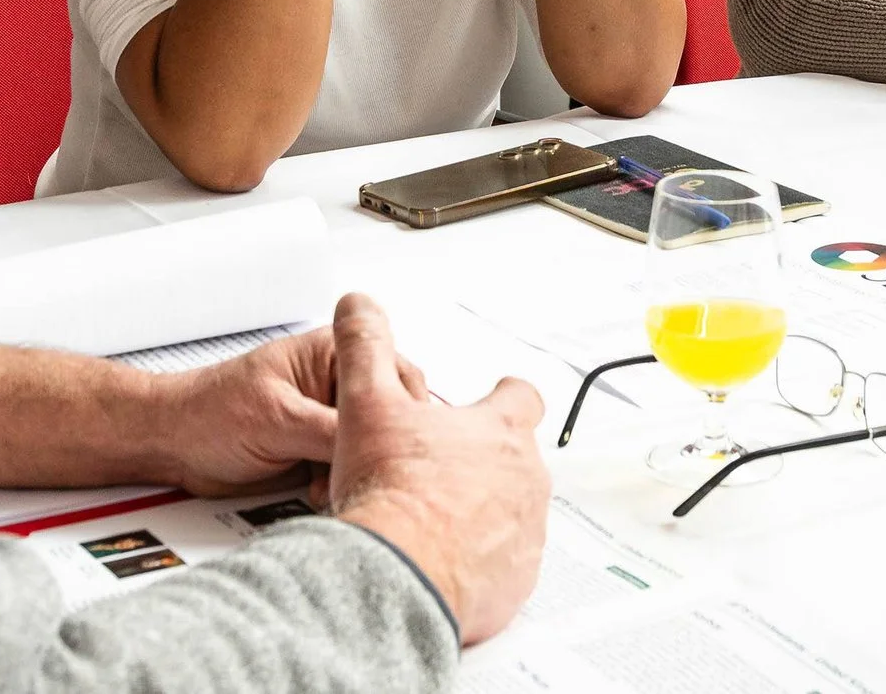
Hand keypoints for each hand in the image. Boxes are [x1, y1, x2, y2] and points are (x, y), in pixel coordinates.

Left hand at [146, 323, 430, 496]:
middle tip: (359, 469)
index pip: (391, 377)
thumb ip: (331, 430)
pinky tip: (324, 493)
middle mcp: (337, 385)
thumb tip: (376, 445)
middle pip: (389, 417)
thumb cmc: (208, 412)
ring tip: (333, 484)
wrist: (172, 446)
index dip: (395, 412)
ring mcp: (331, 421)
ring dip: (360, 471)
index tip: (388, 443)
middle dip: (377, 448)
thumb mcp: (277, 418)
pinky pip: (352, 472)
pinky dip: (344, 486)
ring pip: (373, 449)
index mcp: (332, 353)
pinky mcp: (322, 455)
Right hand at [325, 294, 547, 645]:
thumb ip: (365, 346)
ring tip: (432, 518)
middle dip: (483, 461)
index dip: (504, 395)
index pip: (521, 398)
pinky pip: (503, 564)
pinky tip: (438, 559)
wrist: (397, 574)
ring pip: (511, 511)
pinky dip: (477, 560)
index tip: (495, 397)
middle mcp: (525, 480)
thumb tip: (359, 305)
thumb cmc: (390, 490)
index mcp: (499, 431)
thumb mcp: (366, 401)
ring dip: (481, 512)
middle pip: (515, 459)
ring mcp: (526, 532)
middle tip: (438, 470)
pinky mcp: (516, 581)